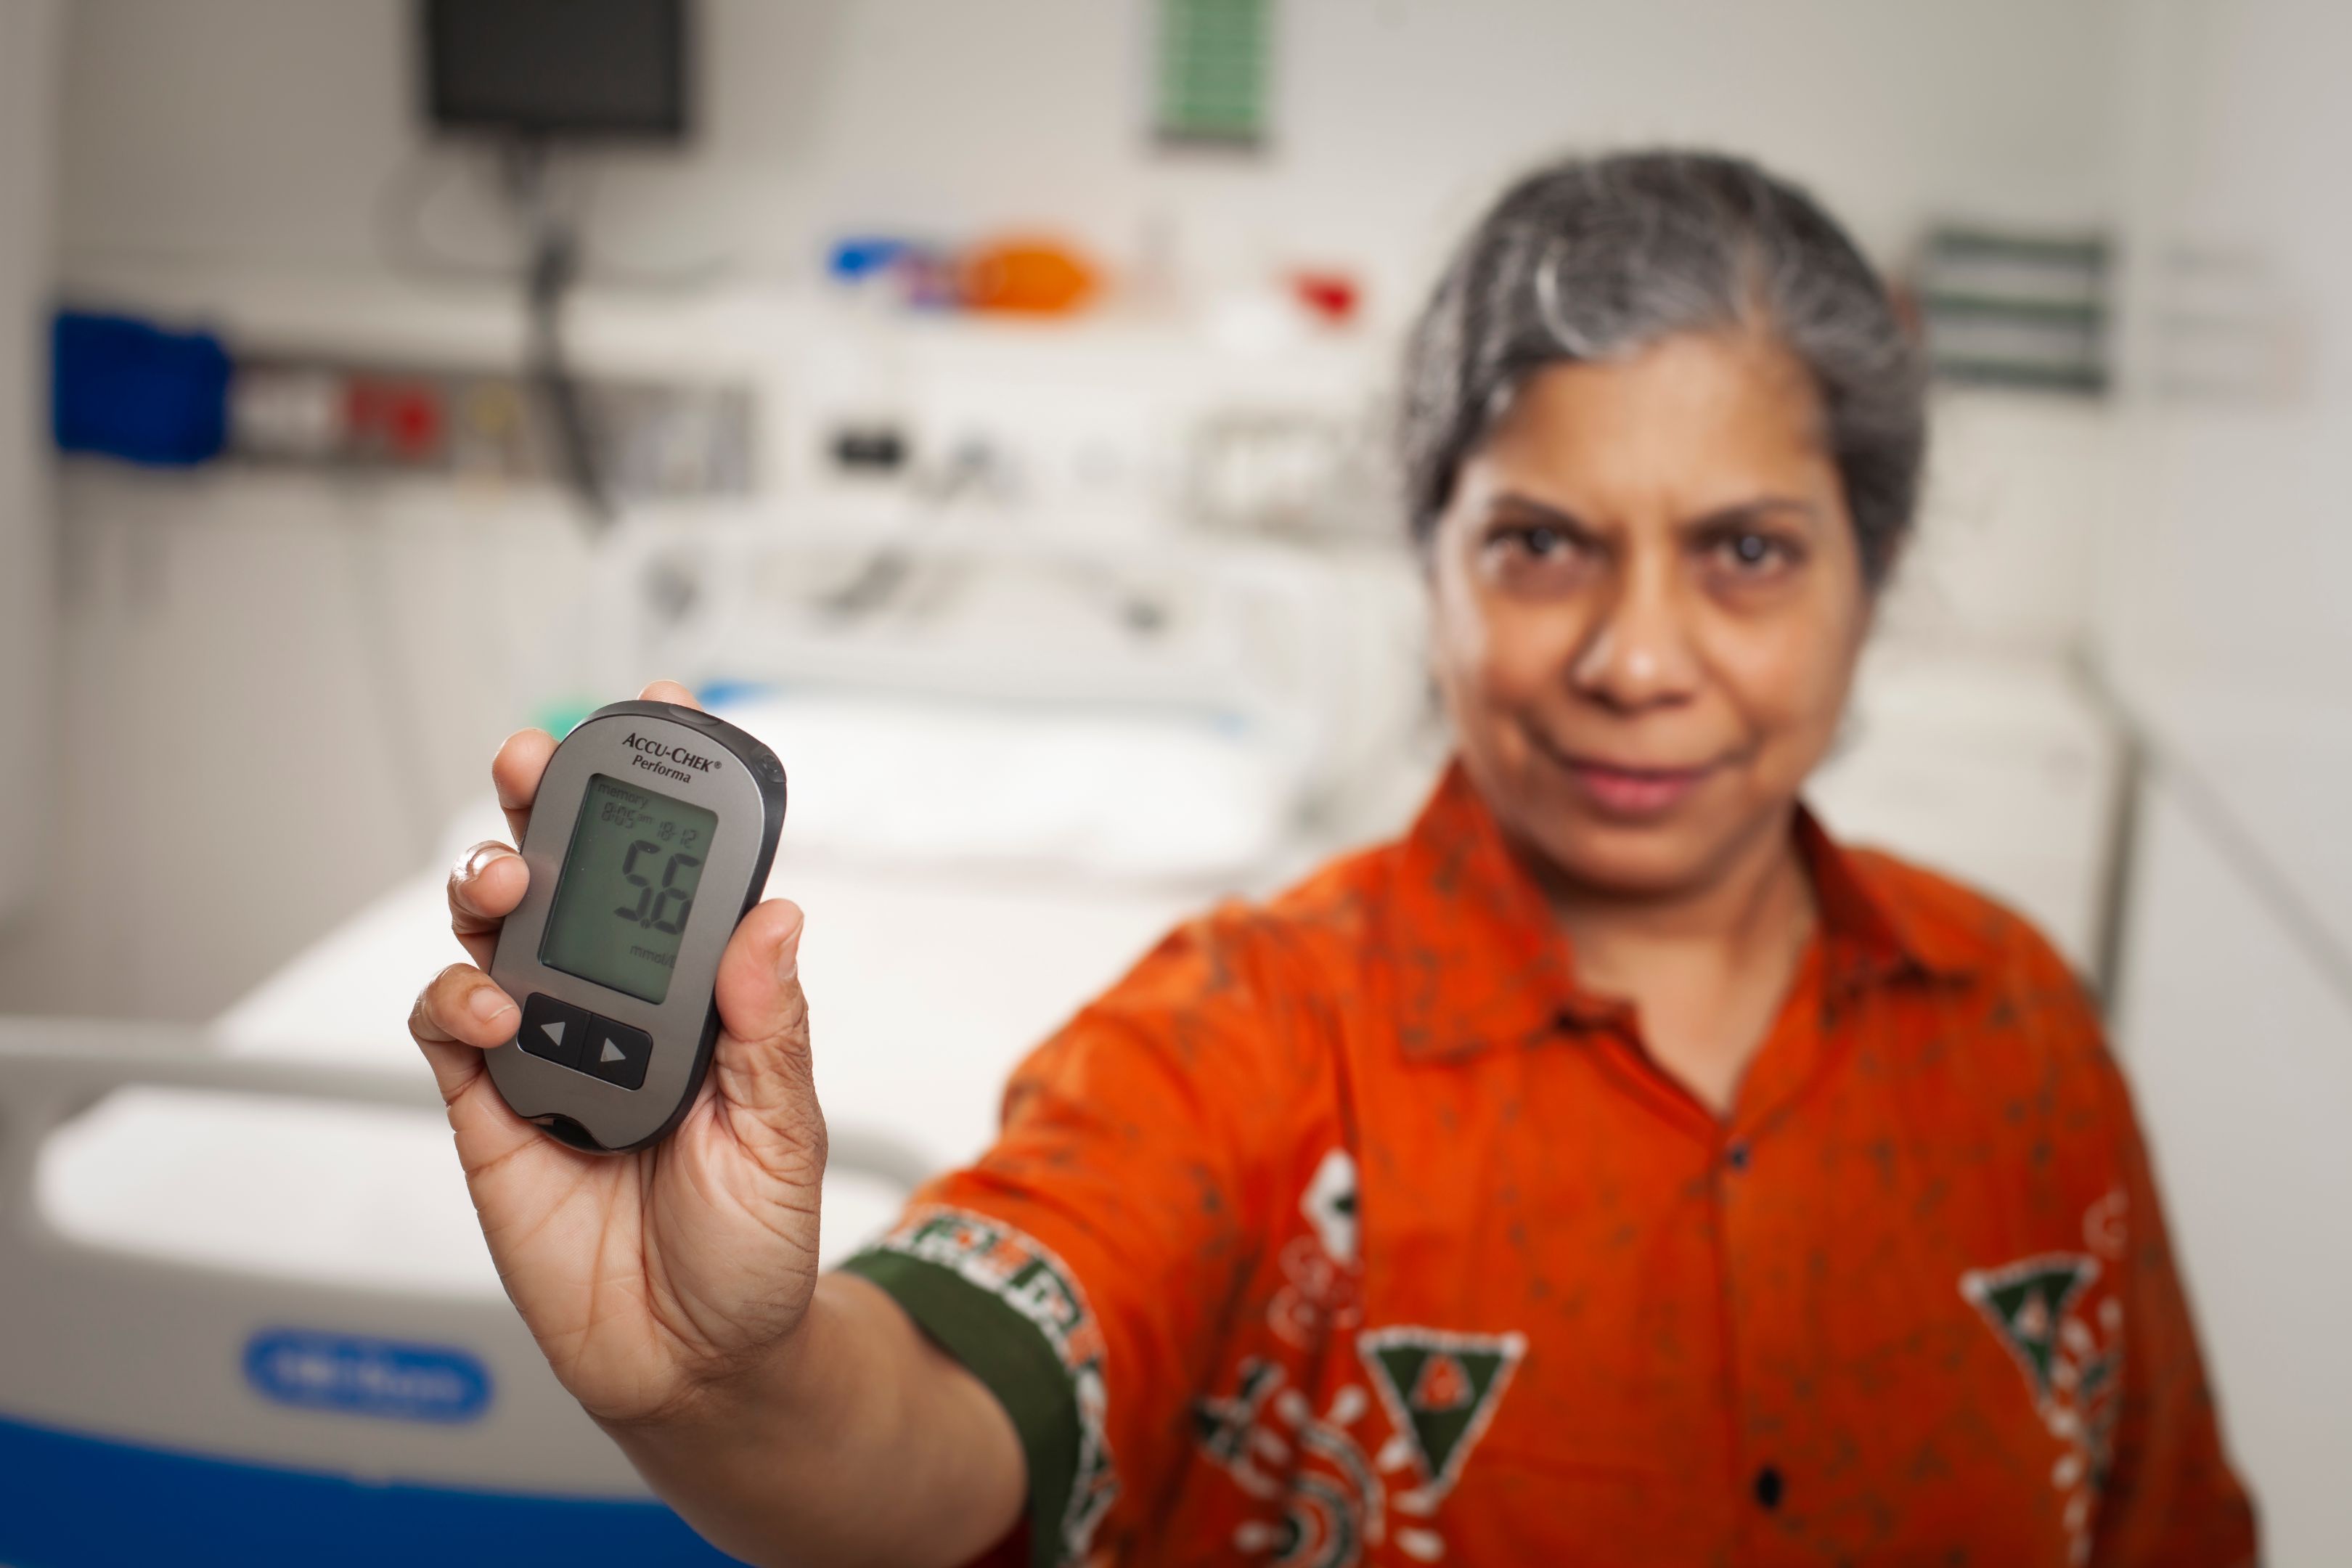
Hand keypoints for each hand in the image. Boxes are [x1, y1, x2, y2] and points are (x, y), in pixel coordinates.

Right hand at [409, 682, 826, 1426]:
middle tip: (536, 758)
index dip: (667, 789)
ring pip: (498, 928)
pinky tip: (495, 1002)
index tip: (661, 709)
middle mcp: (622, 1004)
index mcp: (706, 995)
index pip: (680, 871)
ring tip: (509, 879)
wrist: (695, 1364)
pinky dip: (458, 994)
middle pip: (571, 874)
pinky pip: (449, 1021)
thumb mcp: (784, 1136)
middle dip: (551, 801)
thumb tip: (774, 920)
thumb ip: (769, 1031)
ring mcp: (548, 1045)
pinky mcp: (488, 1103)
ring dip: (493, 880)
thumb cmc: (753, 1249)